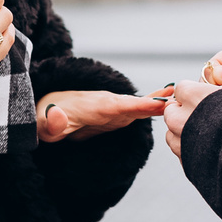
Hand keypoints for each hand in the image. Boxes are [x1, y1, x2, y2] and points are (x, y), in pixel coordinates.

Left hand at [38, 89, 167, 142]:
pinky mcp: (115, 115)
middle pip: (133, 103)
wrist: (44, 110)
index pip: (116, 106)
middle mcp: (105, 103)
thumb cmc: (42, 120)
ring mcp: (112, 108)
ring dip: (159, 103)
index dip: (137, 105)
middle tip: (179, 96)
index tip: (157, 104)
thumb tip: (57, 114)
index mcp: (90, 106)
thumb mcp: (40, 125)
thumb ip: (49, 123)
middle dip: (155, 101)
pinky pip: (137, 110)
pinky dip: (153, 107)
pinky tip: (168, 105)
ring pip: (138, 106)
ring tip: (181, 98)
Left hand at [161, 79, 220, 157]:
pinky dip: (189, 148)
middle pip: (171, 110)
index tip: (202, 98)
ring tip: (207, 135)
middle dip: (183, 112)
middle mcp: (181, 118)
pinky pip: (180, 150)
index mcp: (194, 97)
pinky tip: (207, 148)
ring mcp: (180, 142)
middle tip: (204, 116)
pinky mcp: (184, 160)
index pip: (182, 88)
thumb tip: (208, 90)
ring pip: (172, 132)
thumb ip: (216, 92)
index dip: (193, 93)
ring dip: (183, 131)